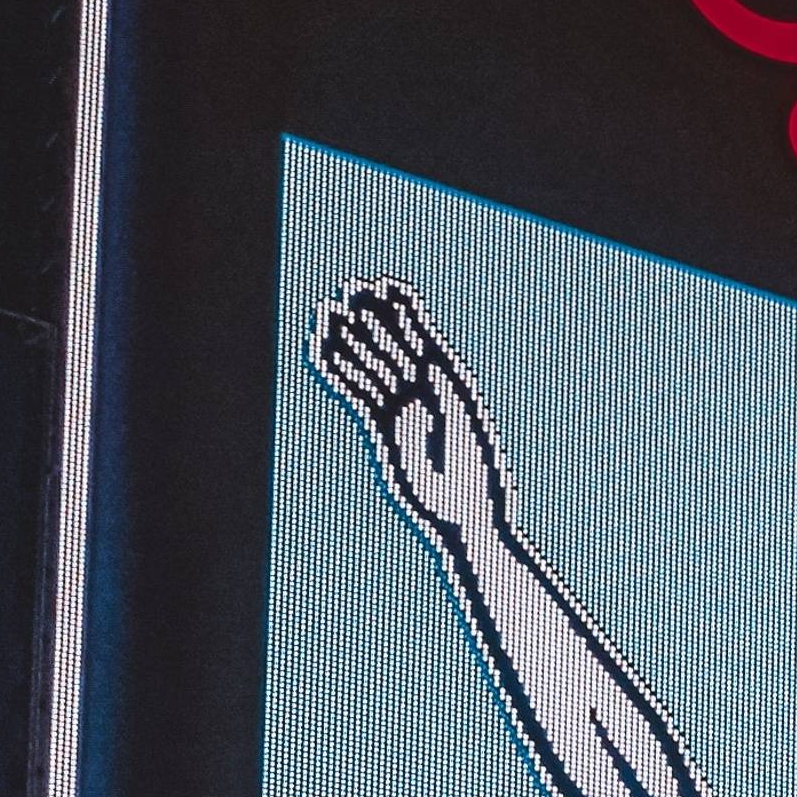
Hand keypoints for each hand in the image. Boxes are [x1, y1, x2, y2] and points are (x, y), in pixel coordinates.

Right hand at [312, 275, 504, 545]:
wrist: (463, 511)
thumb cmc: (474, 470)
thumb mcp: (462, 425)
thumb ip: (446, 392)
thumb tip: (430, 362)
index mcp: (450, 380)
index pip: (420, 336)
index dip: (402, 310)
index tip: (386, 285)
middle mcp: (424, 390)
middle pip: (392, 344)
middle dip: (372, 316)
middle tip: (350, 287)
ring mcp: (401, 406)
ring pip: (370, 364)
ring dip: (348, 338)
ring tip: (325, 310)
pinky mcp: (382, 426)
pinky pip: (356, 392)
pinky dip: (338, 371)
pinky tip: (321, 351)